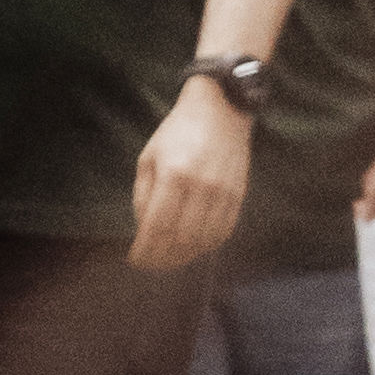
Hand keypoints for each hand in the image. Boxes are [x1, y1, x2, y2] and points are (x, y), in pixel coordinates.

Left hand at [129, 71, 251, 272]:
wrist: (221, 110)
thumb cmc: (177, 132)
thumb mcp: (149, 157)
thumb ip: (143, 194)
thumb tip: (142, 229)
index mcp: (173, 174)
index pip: (157, 226)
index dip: (146, 249)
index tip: (135, 259)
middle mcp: (200, 186)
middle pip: (181, 238)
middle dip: (162, 258)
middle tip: (151, 264)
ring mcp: (223, 192)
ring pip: (203, 240)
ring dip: (184, 256)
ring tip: (170, 260)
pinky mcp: (238, 194)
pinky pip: (224, 231)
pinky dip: (207, 246)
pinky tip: (193, 248)